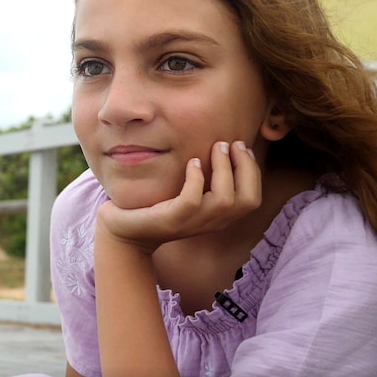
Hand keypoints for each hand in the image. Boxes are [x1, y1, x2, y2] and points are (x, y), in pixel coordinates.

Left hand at [96, 140, 260, 253]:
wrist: (124, 233)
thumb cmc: (155, 207)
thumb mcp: (186, 194)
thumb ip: (204, 180)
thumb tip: (221, 146)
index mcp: (218, 217)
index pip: (252, 199)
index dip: (253, 171)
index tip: (241, 146)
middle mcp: (209, 223)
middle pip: (247, 200)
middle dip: (245, 168)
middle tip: (231, 143)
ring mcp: (190, 224)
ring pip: (224, 200)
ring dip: (223, 169)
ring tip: (216, 147)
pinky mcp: (170, 221)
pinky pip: (192, 200)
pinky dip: (195, 178)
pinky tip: (191, 162)